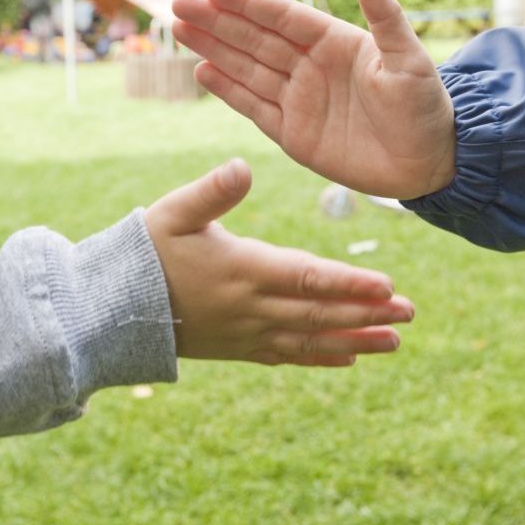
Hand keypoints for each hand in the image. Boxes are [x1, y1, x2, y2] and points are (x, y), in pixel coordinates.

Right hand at [144, 158, 413, 366]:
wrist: (113, 309)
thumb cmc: (144, 252)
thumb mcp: (173, 212)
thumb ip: (211, 191)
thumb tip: (242, 165)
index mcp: (243, 270)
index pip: (308, 278)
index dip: (350, 284)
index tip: (388, 286)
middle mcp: (252, 308)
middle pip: (320, 312)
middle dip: (368, 313)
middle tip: (411, 313)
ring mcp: (247, 333)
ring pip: (311, 339)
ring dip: (355, 341)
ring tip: (395, 342)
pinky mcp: (239, 348)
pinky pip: (288, 355)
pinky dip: (320, 357)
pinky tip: (349, 359)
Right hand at [172, 0, 455, 199]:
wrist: (429, 165)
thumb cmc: (426, 108)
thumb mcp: (409, 59)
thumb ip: (385, 17)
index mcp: (335, 42)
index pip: (283, 17)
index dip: (248, 3)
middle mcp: (311, 66)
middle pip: (255, 39)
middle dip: (217, 22)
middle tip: (179, 3)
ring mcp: (300, 100)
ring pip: (247, 69)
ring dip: (214, 50)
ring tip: (179, 29)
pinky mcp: (294, 134)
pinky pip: (254, 107)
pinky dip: (229, 90)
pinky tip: (203, 72)